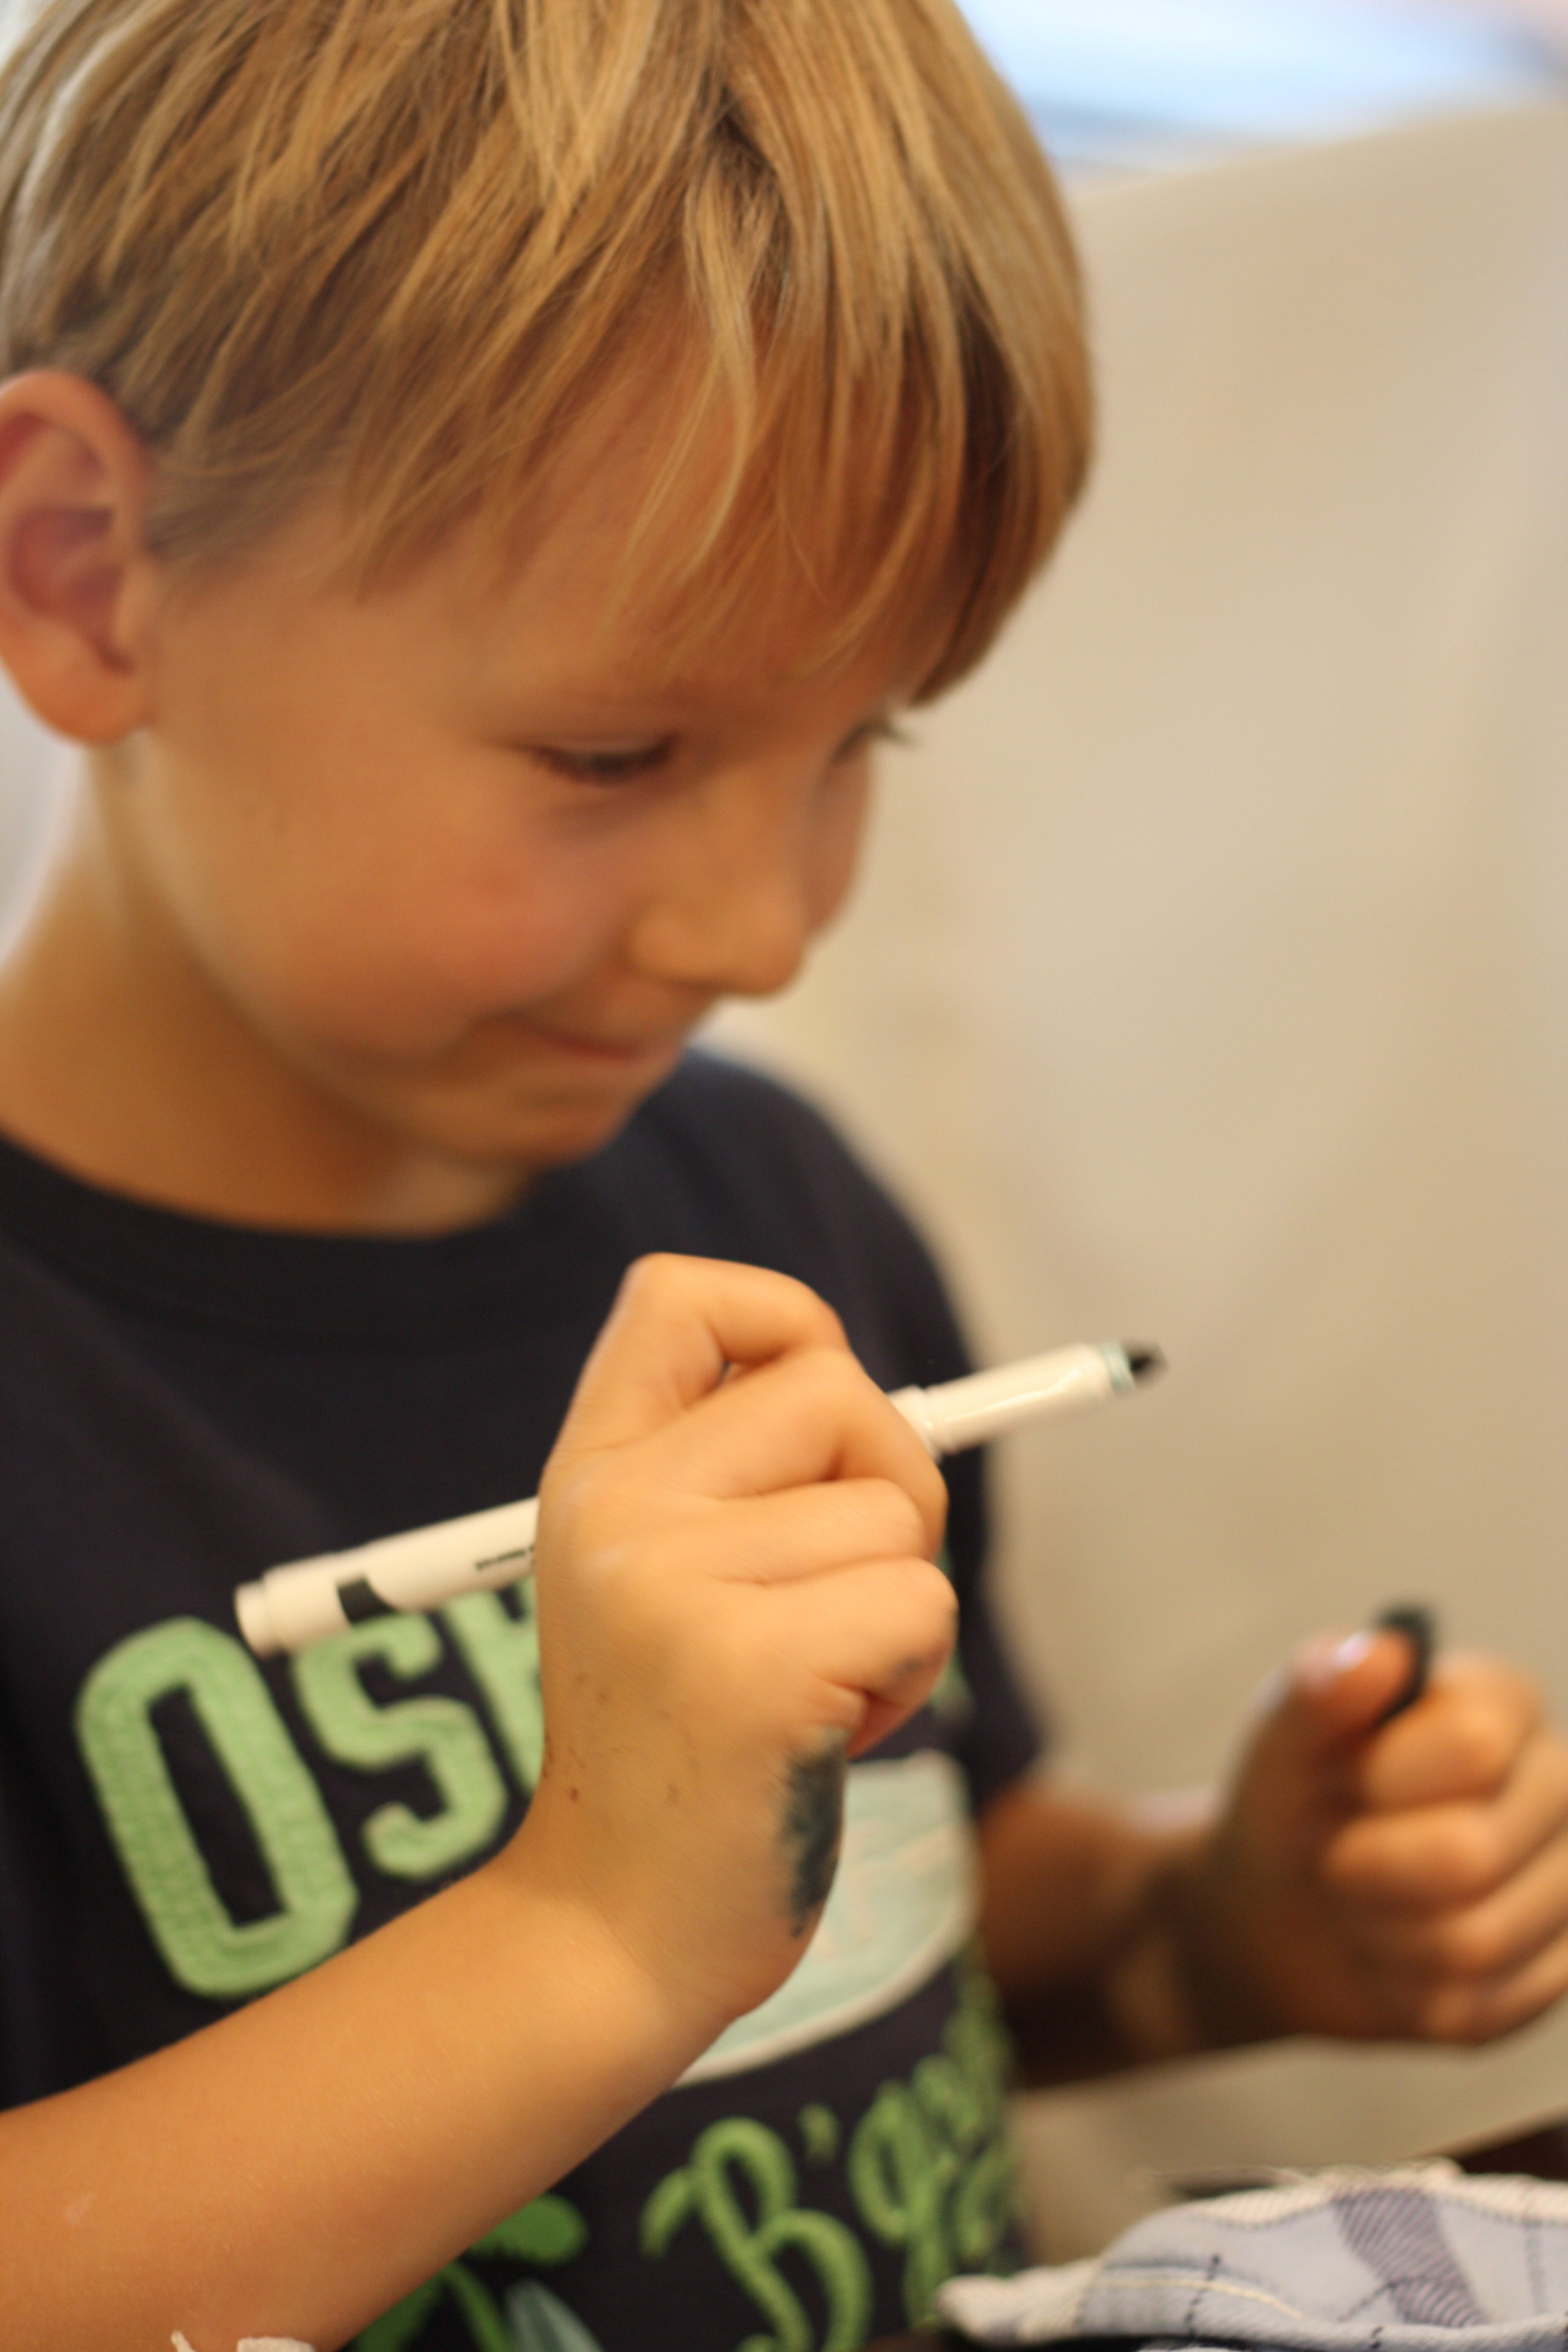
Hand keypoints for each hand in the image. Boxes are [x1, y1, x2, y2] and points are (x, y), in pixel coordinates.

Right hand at [508, 1253, 954, 2053]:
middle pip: (839, 1390)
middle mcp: (617, 1508)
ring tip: (813, 1689)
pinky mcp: (754, 1668)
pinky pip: (919, 1600)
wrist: (610, 1932)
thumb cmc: (675, 1748)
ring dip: (898, 1608)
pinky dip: (910, 1672)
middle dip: (891, 1483)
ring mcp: (675, 1584)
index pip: (679, 1294)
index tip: (821, 1407)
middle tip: (840, 1595)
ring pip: (896, 1514)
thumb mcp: (661, 1580)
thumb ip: (732, 1474)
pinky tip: (829, 1735)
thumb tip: (873, 1395)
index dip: (786, 1317)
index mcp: (590, 1472)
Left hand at [1183, 1630, 1567, 2043]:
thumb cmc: (1292, 1796)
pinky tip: (1387, 1954)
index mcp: (1505, 1704)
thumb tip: (1381, 1653)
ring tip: (1357, 1902)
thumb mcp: (1281, 1736)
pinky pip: (1476, 2008)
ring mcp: (1566, 1886)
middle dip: (1365, 1867)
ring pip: (1473, 1940)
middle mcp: (1559, 1788)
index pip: (1475, 1744)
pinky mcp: (1553, 1975)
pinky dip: (1401, 1989)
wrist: (1281, 1903)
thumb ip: (1319, 1688)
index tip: (1339, 1776)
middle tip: (1336, 1855)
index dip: (1381, 1777)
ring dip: (1376, 1930)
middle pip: (1471, 1854)